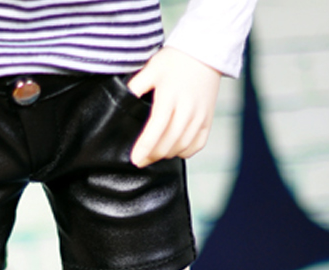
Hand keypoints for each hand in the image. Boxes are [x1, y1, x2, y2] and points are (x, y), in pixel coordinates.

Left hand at [128, 47, 221, 166]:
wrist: (205, 52)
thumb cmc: (175, 60)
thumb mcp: (151, 68)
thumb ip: (136, 86)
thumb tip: (120, 100)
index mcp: (169, 96)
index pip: (156, 128)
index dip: (144, 147)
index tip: (135, 159)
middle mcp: (187, 108)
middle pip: (168, 143)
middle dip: (152, 156)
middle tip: (141, 159)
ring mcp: (199, 116)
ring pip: (181, 147)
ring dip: (166, 154)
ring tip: (155, 153)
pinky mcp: (208, 120)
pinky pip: (196, 145)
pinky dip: (184, 151)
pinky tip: (174, 148)